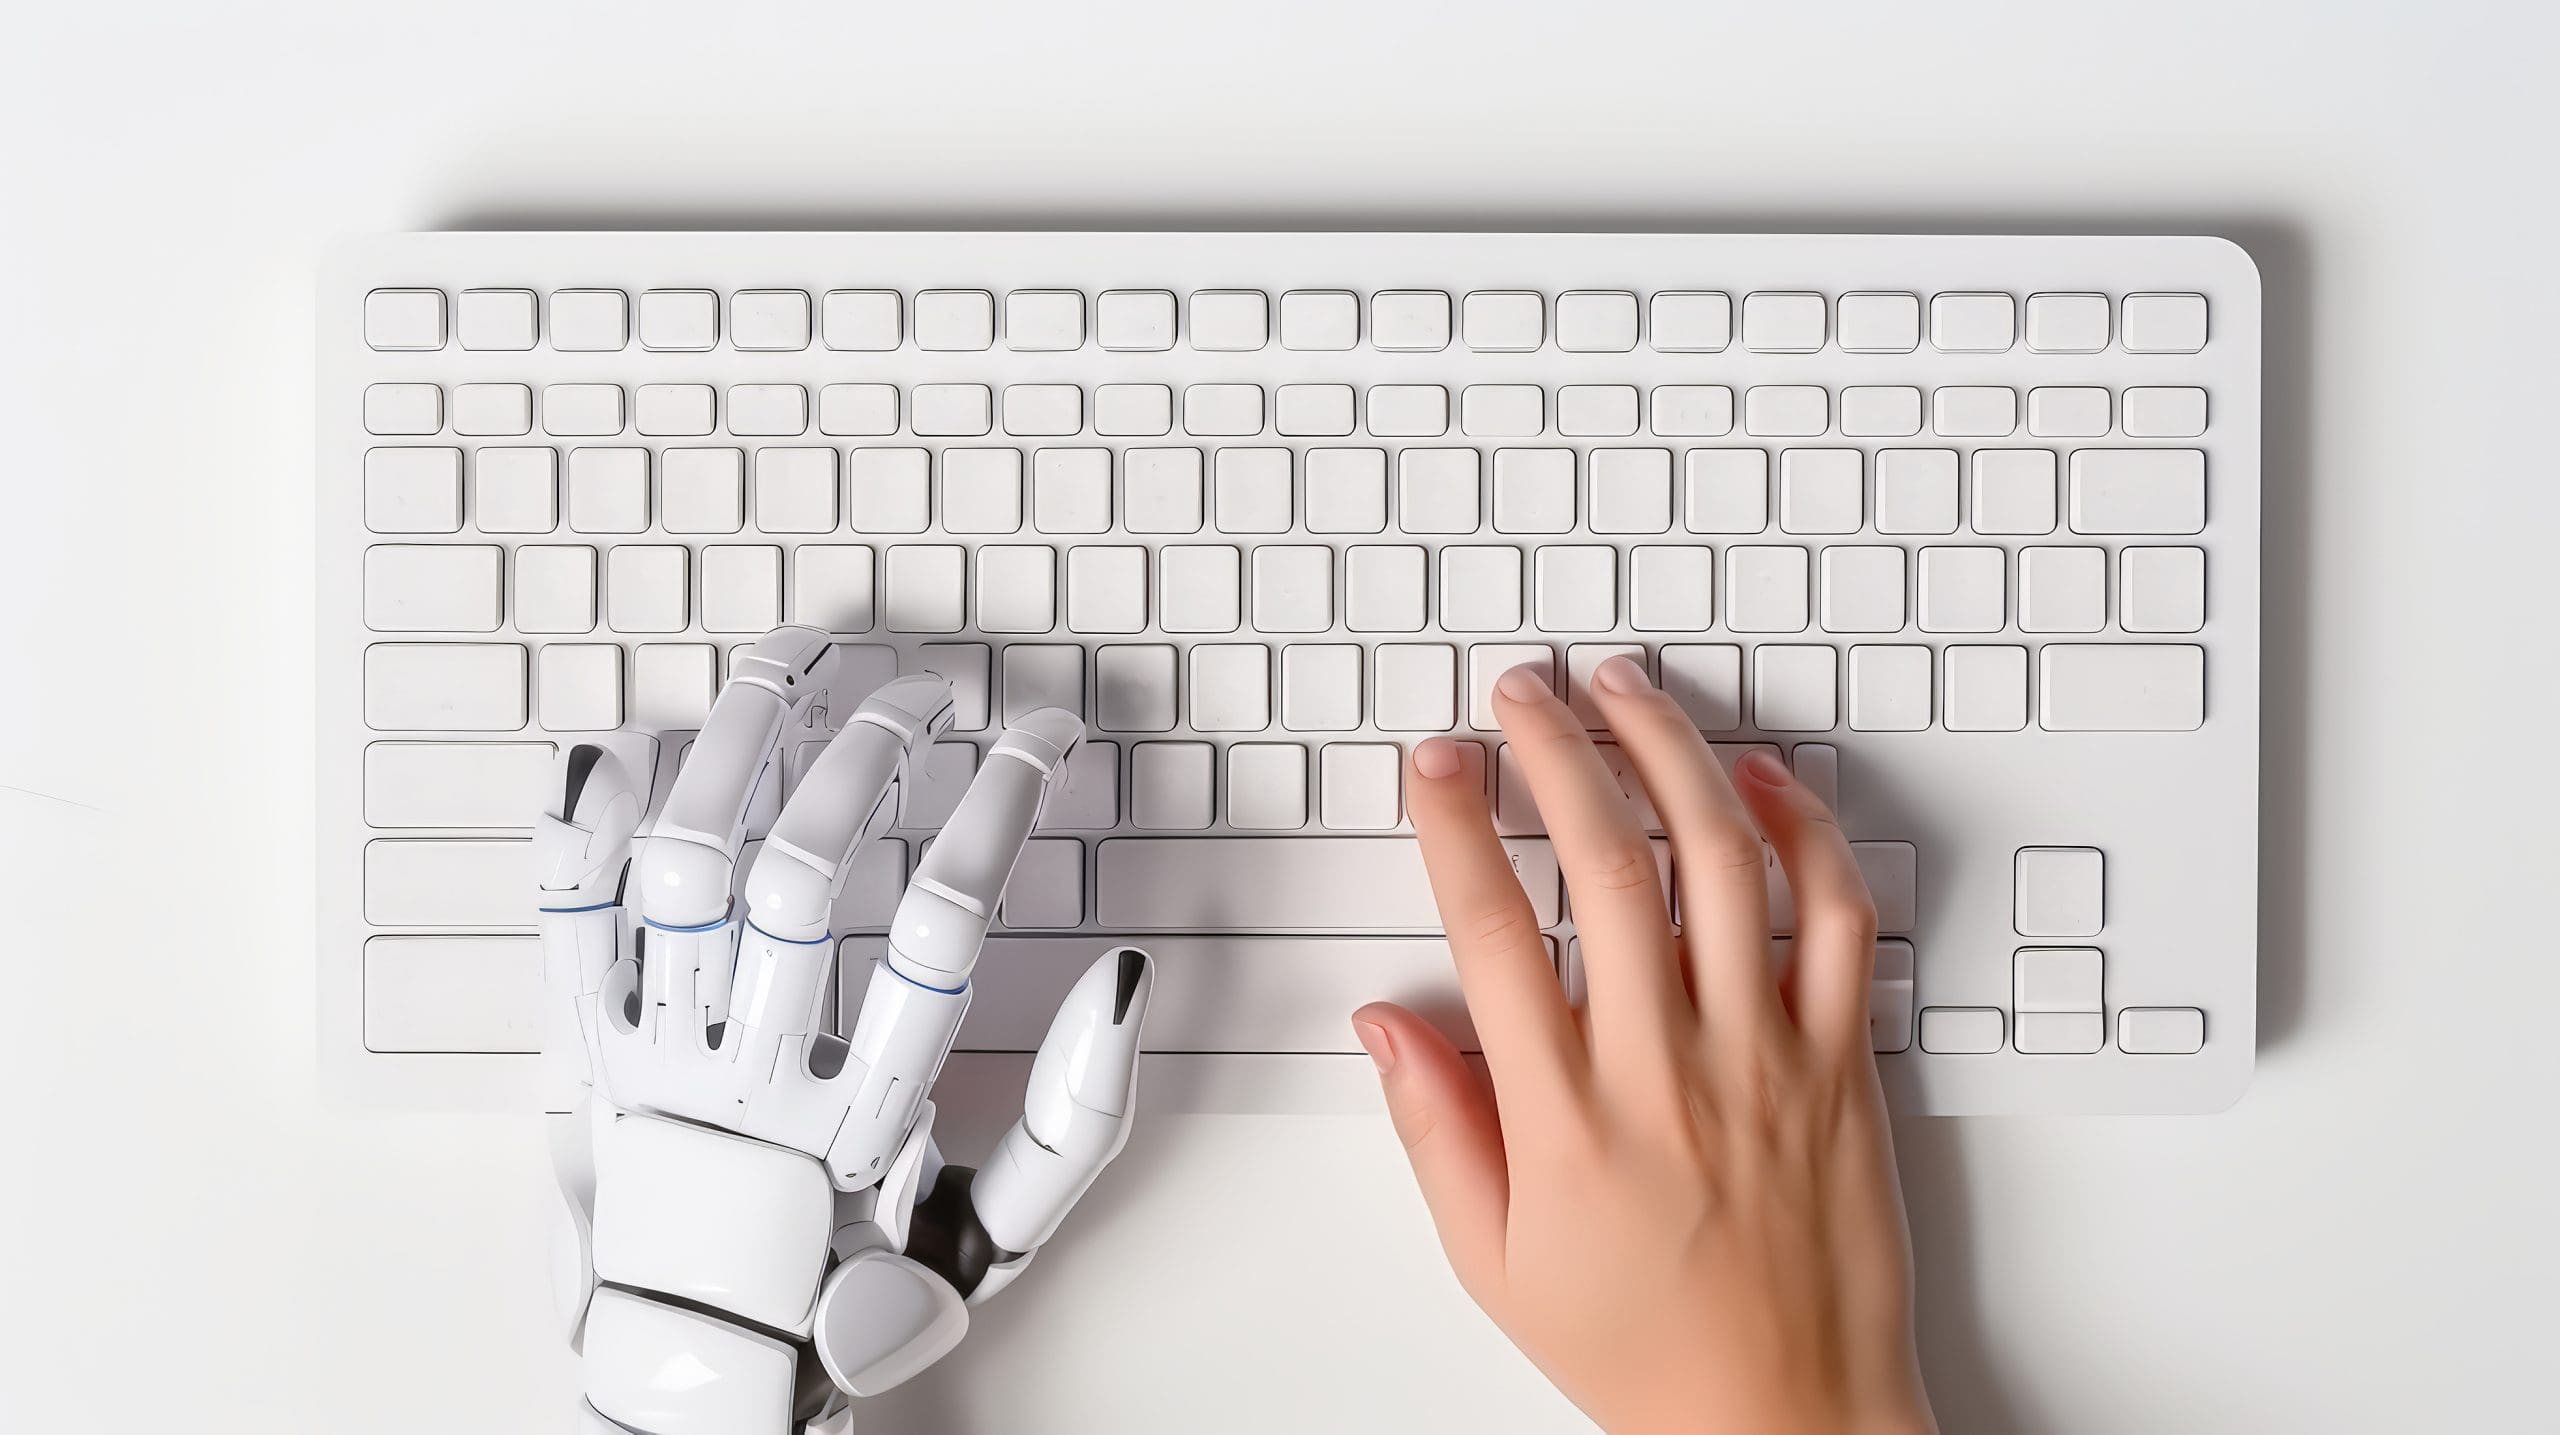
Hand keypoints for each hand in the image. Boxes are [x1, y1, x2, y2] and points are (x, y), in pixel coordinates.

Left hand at [536, 625, 1151, 1434]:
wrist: (688, 1381)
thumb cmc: (846, 1303)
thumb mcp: (993, 1245)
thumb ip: (1073, 1125)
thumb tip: (1126, 981)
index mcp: (861, 1125)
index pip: (948, 925)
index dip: (1003, 803)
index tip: (1043, 734)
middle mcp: (748, 1080)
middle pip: (812, 870)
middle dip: (883, 746)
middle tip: (932, 687)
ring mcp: (652, 1059)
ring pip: (688, 863)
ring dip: (748, 741)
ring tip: (804, 659)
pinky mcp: (579, 1051)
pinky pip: (565, 913)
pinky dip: (589, 816)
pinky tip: (634, 735)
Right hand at [1354, 656, 1935, 1434]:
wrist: (1787, 1417)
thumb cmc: (1646, 1349)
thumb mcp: (1494, 1259)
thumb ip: (1436, 1129)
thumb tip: (1386, 1023)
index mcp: (1567, 1119)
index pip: (1495, 930)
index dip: (1456, 825)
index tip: (1437, 763)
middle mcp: (1667, 1069)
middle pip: (1608, 864)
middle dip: (1555, 753)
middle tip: (1524, 695)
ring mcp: (1766, 1057)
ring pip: (1722, 864)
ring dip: (1669, 757)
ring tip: (1627, 696)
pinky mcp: (1843, 1062)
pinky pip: (1836, 921)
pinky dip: (1805, 832)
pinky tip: (1761, 779)